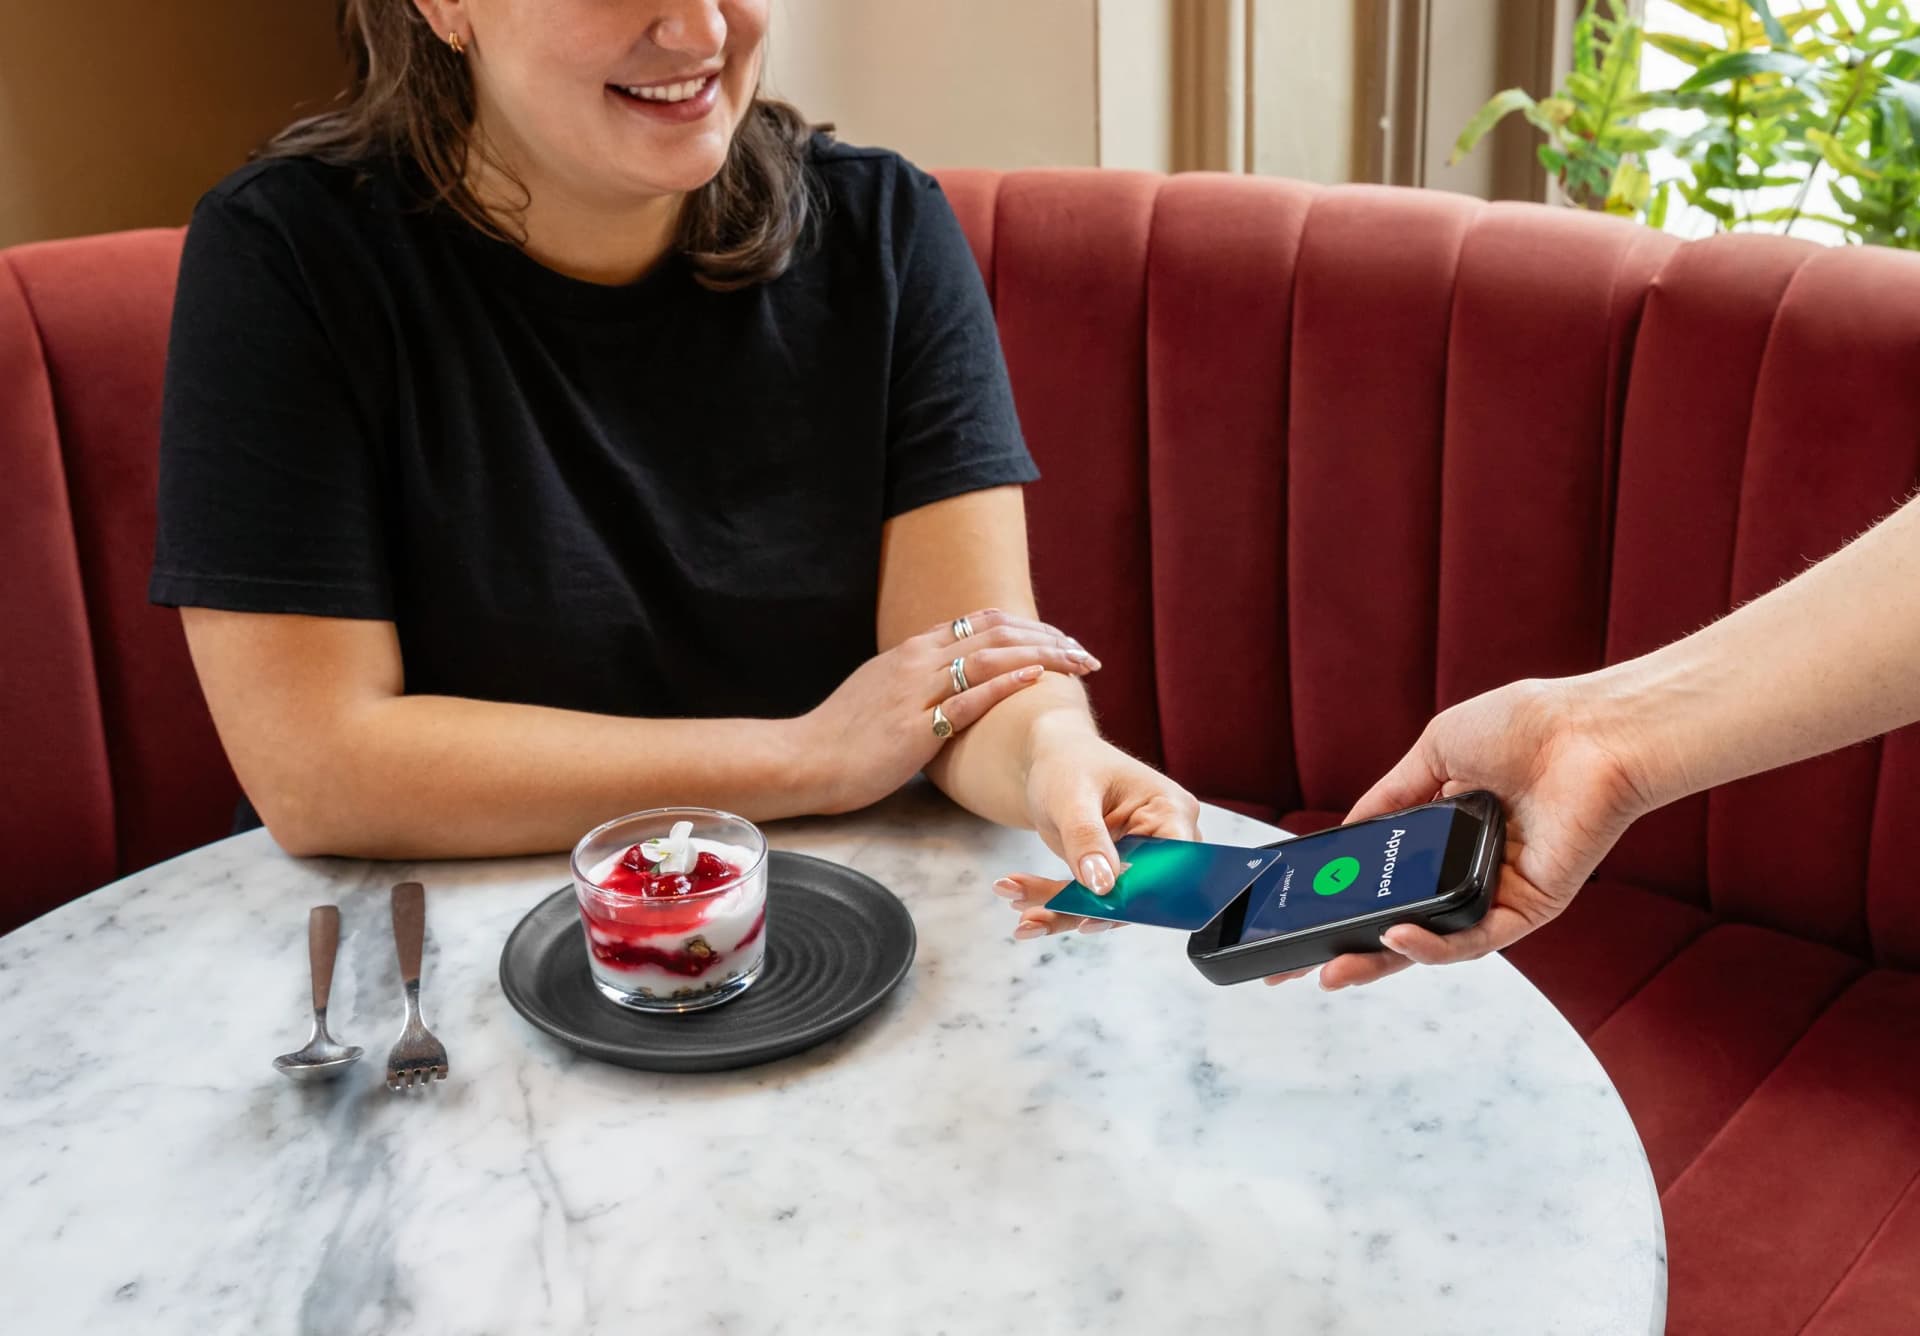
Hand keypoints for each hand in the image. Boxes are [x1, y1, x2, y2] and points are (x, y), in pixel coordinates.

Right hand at [802, 609, 1099, 813]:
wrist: (804, 759)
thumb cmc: (843, 735)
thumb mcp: (882, 692)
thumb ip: (918, 681)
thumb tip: (951, 683)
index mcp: (912, 650)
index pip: (981, 622)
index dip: (1028, 626)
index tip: (1061, 639)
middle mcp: (917, 660)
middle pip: (996, 632)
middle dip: (1048, 638)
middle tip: (1085, 653)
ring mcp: (916, 691)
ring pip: (990, 657)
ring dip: (1041, 656)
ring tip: (1077, 663)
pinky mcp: (915, 727)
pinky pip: (968, 698)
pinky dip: (1006, 683)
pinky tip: (1036, 679)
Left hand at [993, 727, 1201, 938]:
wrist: (1052, 758)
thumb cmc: (1068, 762)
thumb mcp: (1072, 796)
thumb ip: (1087, 838)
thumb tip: (1102, 886)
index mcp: (1171, 811)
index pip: (1173, 867)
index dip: (1141, 897)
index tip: (1094, 914)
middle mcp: (1165, 840)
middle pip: (1140, 895)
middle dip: (1087, 911)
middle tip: (1036, 918)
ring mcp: (1141, 861)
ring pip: (1110, 905)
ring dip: (1062, 912)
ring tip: (1021, 915)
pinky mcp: (1116, 875)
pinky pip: (1091, 901)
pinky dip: (1054, 903)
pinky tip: (1019, 896)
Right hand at [1281, 678, 1655, 990]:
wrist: (1589, 731)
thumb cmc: (1526, 726)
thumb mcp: (1435, 751)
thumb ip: (1391, 795)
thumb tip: (1347, 829)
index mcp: (1450, 832)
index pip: (1390, 878)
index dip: (1346, 900)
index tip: (1299, 917)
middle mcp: (1472, 868)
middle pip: (1402, 921)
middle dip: (1350, 949)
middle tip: (1300, 969)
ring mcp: (1499, 892)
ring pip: (1433, 941)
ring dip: (1381, 959)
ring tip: (1336, 967)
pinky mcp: (1529, 908)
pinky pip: (1475, 939)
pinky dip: (1434, 946)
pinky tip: (1398, 937)